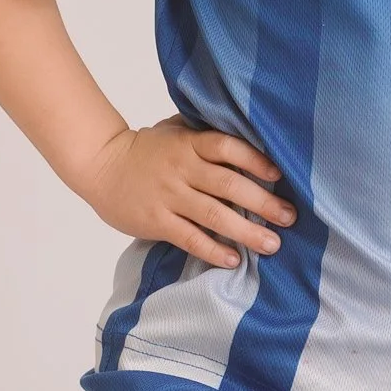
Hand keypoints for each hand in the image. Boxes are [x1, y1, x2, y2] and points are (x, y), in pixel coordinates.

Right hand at [80, 118, 295, 269]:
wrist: (100, 165)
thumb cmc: (145, 149)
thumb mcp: (174, 131)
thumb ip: (205, 134)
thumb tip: (249, 137)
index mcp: (189, 144)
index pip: (228, 148)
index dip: (256, 161)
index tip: (279, 176)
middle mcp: (182, 170)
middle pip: (229, 185)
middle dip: (263, 203)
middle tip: (290, 218)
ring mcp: (169, 196)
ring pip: (214, 215)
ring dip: (247, 231)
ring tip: (272, 244)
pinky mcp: (157, 221)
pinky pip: (189, 237)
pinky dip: (212, 249)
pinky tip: (232, 259)